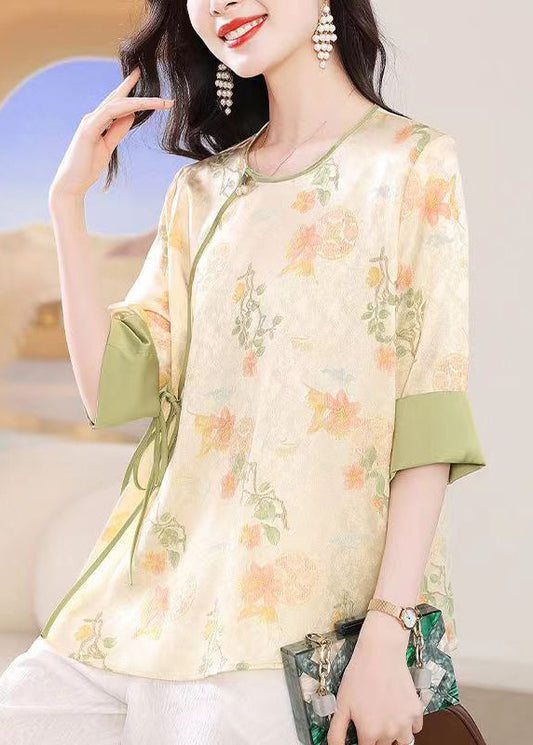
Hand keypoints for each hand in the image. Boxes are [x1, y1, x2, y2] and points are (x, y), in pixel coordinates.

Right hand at [48, 67, 173, 199]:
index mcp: (98, 121)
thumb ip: (118, 131)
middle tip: (149, 77)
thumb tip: (131, 115)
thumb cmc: (88, 167)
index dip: (127, 87)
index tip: (139, 75)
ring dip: (140, 101)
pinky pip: (107, 115)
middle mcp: (93, 117)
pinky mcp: (88, 131)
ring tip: (160, 102)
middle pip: (117, 98)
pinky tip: (137, 108)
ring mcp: (89, 122)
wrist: (71, 184)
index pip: (116, 101)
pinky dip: (123, 109)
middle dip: (134, 86)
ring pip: (117, 104)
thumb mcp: (109, 147)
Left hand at [327, 611, 423, 744]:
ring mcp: (405, 722)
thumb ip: (337, 733)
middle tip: (372, 718)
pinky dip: (409, 724)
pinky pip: (416, 728)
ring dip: (395, 736)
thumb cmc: (360, 674)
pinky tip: (398, 711)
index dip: (362, 740)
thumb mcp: (341, 703)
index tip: (361, 731)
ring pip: (403, 742)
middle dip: (377, 738)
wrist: (380, 652)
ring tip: (385, 720)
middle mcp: (390, 732)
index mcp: (369, 732)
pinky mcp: (416, 711)